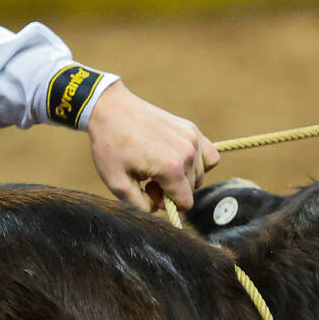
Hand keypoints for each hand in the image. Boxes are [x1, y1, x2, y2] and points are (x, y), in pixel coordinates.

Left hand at [86, 81, 218, 211]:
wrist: (110, 109)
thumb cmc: (110, 145)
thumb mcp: (116, 182)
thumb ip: (139, 206)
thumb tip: (158, 210)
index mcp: (171, 168)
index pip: (185, 203)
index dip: (166, 203)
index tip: (148, 191)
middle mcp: (187, 153)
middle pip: (192, 189)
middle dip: (171, 189)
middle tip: (147, 177)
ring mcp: (192, 138)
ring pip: (200, 174)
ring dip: (182, 176)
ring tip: (157, 166)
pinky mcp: (192, 128)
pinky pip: (209, 155)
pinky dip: (197, 162)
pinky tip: (177, 159)